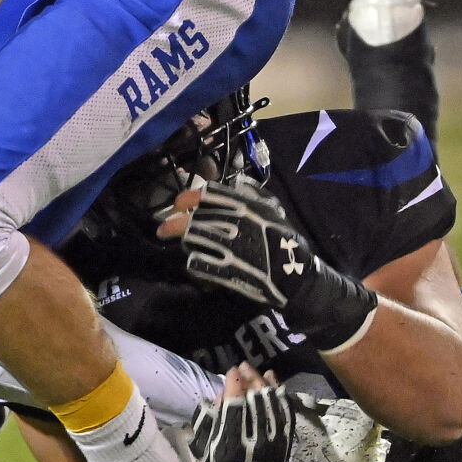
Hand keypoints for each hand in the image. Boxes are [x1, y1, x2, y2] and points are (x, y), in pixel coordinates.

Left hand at [166, 182, 378, 352]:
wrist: (298, 279)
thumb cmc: (286, 242)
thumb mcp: (273, 210)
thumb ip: (254, 194)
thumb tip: (237, 183)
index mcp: (245, 205)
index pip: (207, 194)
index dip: (188, 197)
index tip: (179, 203)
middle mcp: (234, 222)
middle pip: (193, 217)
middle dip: (174, 223)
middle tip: (163, 228)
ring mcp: (229, 246)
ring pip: (191, 239)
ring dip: (184, 241)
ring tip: (184, 245)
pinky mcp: (226, 270)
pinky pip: (198, 264)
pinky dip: (193, 263)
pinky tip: (195, 263)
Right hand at [190, 369, 293, 461]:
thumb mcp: (205, 446)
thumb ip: (209, 420)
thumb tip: (220, 397)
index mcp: (229, 436)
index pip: (233, 398)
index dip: (233, 381)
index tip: (231, 372)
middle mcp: (253, 433)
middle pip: (254, 395)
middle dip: (248, 377)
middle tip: (243, 367)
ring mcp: (272, 437)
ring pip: (271, 400)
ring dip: (264, 382)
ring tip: (259, 372)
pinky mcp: (284, 441)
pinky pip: (285, 412)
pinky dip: (281, 395)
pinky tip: (276, 384)